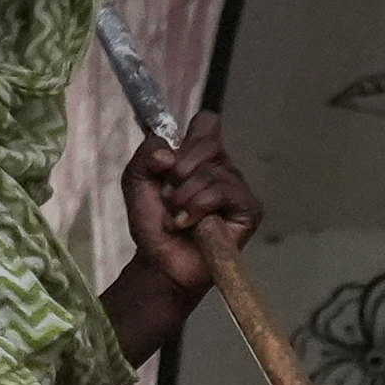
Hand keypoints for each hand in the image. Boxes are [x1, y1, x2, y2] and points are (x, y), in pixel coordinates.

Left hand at [123, 115, 258, 297]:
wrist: (160, 262)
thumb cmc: (153, 223)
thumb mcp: (136, 182)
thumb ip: (145, 156)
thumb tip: (167, 154)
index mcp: (200, 156)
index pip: (208, 123)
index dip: (188, 137)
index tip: (169, 162)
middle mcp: (222, 168)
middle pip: (208, 143)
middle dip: (179, 171)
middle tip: (168, 196)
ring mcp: (237, 189)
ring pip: (212, 172)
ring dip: (183, 196)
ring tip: (176, 216)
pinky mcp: (248, 210)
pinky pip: (223, 193)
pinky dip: (198, 207)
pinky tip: (188, 223)